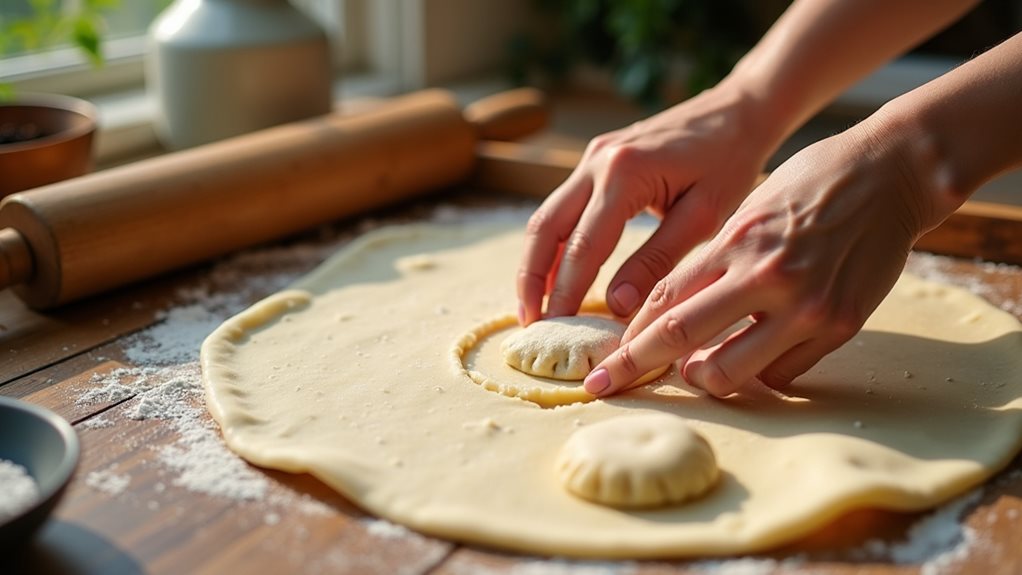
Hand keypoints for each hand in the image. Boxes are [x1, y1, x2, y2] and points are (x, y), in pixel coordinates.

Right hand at [517, 82, 779, 324]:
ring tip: (535, 307)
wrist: (736, 110)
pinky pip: (562, 206)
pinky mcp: (595, 160)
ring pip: (545, 217)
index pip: (583, 246)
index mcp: (624, 174)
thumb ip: (656, 262)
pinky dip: (554, 244)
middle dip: (532, 280)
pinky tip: (556, 274)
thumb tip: (616, 306)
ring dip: (536, 263)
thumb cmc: (729, 162)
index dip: (566, 293)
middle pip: (544, 228)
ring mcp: (590, 157)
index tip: (558, 330)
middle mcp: (597, 161)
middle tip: (530, 324)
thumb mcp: (702, 218)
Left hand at [585, 118, 933, 397]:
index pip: (663, 301)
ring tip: (694, 371)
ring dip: (701, 378)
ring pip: (729, 371)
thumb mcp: (749, 210)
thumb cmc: (811, 185)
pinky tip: (753, 357)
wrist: (891, 173)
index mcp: (735, 242)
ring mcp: (806, 306)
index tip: (603, 362)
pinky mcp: (841, 326)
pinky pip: (782, 375)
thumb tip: (668, 315)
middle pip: (680, 337)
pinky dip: (759, 373)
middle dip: (633, 367)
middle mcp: (765, 277)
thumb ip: (712, 262)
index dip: (627, 338)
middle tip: (605, 385)